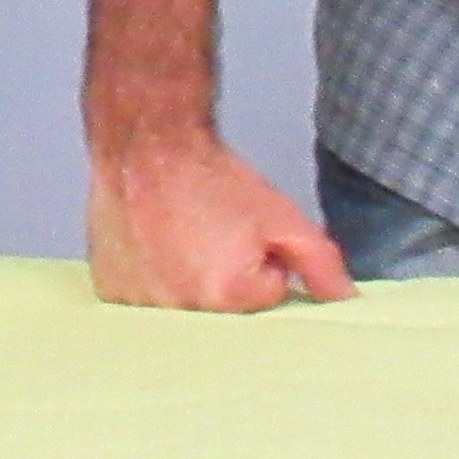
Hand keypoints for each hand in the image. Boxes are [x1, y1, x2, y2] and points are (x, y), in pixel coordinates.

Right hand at [86, 132, 354, 311]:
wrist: (149, 144)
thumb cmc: (214, 177)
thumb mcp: (282, 216)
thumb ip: (321, 264)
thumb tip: (346, 302)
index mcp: (229, 296)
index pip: (268, 299)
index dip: (264, 265)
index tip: (242, 237)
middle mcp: (182, 310)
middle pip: (227, 314)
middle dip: (228, 282)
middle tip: (211, 237)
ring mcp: (141, 304)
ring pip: (186, 311)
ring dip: (189, 286)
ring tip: (180, 241)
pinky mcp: (113, 295)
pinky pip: (146, 307)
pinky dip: (153, 285)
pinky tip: (154, 250)